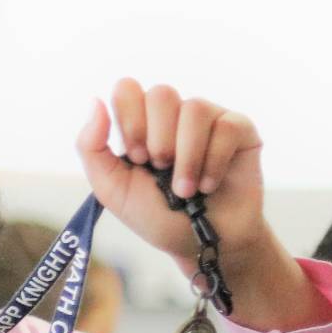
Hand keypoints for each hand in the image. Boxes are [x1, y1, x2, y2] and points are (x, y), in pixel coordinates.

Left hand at [76, 81, 328, 330]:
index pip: (127, 89)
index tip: (136, 159)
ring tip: (185, 189)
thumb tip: (94, 100)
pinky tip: (209, 185)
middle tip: (159, 170)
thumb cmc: (156, 215)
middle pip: (162, 94)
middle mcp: (175, 115)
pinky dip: (213, 162)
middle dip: (157, 140)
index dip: (129, 122)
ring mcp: (209, 119)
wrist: (200, 243)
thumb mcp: (111, 188)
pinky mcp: (241, 130)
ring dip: (186, 156)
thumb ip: (91, 147)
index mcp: (141, 122)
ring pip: (195, 108)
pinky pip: (227, 126)